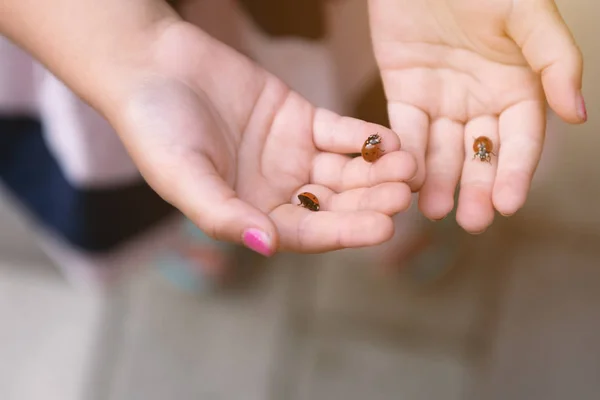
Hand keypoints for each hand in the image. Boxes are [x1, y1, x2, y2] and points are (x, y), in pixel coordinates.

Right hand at [113, 22, 416, 254]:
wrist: (151, 66)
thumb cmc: (154, 127)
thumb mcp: (181, 175)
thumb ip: (221, 214)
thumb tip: (265, 246)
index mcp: (250, 214)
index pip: (306, 231)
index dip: (344, 231)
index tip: (384, 227)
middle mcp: (276, 191)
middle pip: (334, 203)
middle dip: (370, 199)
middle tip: (404, 192)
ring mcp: (291, 156)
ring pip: (343, 170)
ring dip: (375, 169)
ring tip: (408, 164)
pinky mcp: (299, 120)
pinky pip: (338, 131)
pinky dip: (362, 136)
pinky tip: (387, 139)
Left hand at [368, 0, 584, 232]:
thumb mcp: (527, 13)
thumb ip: (554, 60)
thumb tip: (578, 114)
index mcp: (518, 85)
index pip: (520, 139)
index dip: (515, 171)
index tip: (507, 204)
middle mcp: (481, 99)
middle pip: (480, 153)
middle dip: (476, 187)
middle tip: (470, 221)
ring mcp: (442, 98)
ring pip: (442, 149)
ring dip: (439, 181)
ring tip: (433, 211)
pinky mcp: (404, 92)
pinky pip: (405, 129)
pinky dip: (406, 154)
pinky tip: (406, 180)